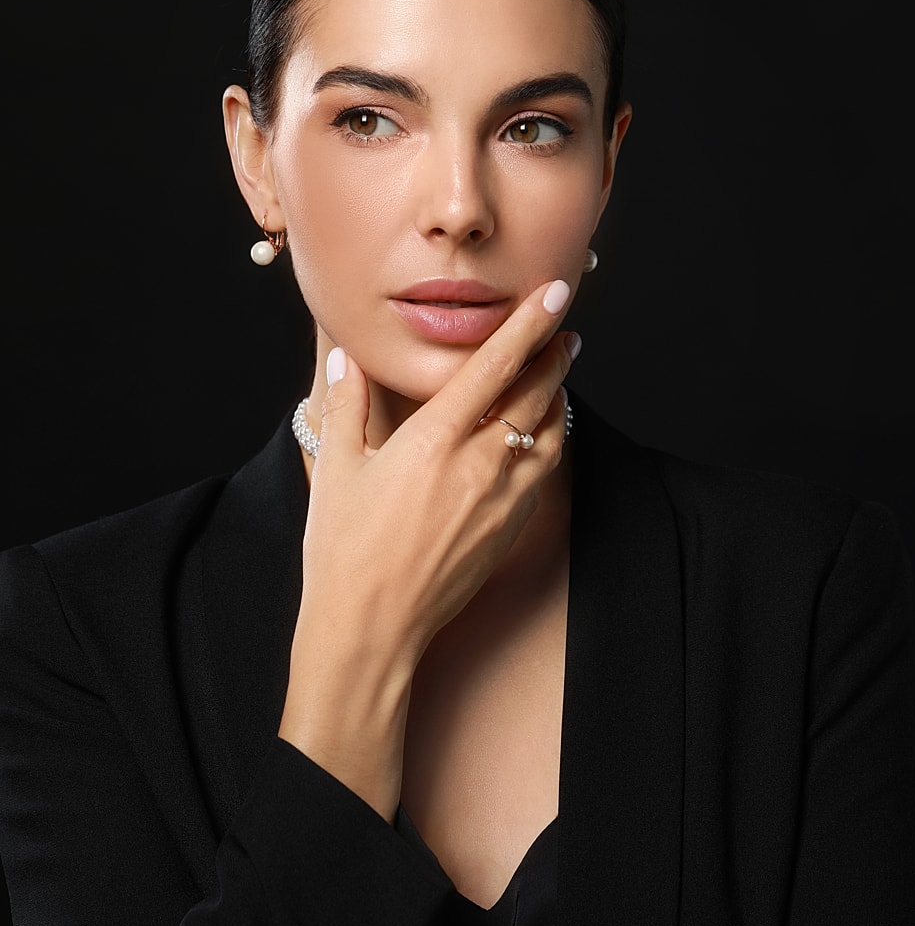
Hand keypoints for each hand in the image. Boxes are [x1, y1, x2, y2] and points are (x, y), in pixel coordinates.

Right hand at [278, 279, 576, 815]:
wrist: (371, 629)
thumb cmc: (343, 551)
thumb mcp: (337, 469)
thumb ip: (348, 406)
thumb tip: (347, 359)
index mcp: (432, 441)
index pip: (494, 367)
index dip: (528, 326)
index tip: (554, 295)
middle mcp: (476, 465)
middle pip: (534, 395)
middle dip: (553, 355)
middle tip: (565, 328)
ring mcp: (500, 500)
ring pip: (547, 433)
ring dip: (557, 397)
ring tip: (559, 372)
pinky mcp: (509, 529)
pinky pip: (542, 472)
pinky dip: (548, 441)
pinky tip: (542, 433)